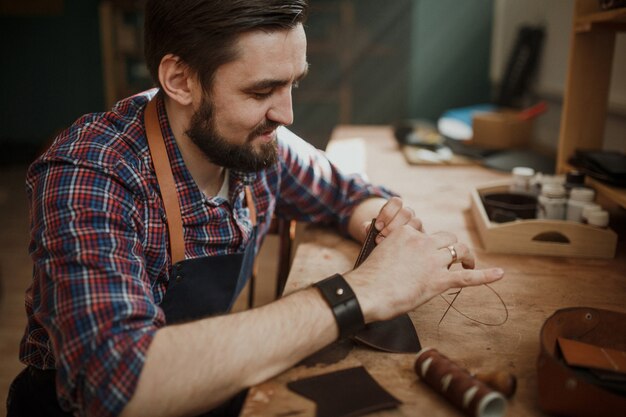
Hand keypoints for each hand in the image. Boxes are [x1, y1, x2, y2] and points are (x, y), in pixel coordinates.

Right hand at [345, 225, 503, 322]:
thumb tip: (397, 262)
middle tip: (453, 259)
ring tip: (468, 265)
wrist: (367, 292)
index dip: (428, 243)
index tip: (426, 252)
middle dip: (451, 247)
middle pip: (446, 238)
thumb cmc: (368, 278)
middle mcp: (421, 242)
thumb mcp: (378, 254)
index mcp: (405, 233)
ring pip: (458, 251)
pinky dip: (485, 275)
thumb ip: (392, 251)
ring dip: (465, 257)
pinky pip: (467, 277)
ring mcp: (432, 260)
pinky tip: (499, 274)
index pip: (424, 232)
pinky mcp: (438, 280)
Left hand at [369, 197, 422, 243]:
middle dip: (393, 225)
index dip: (387, 212)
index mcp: (397, 209)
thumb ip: (369, 227)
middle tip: (382, 237)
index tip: (377, 226)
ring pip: (416, 222)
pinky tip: (401, 250)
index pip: (396, 202)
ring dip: (403, 233)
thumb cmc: (378, 236)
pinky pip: (422, 236)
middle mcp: (408, 214)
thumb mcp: (372, 231)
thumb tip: (369, 228)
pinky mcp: (422, 237)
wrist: (387, 247)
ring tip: (391, 244)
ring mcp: (417, 225)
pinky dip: (411, 241)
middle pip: (406, 213)